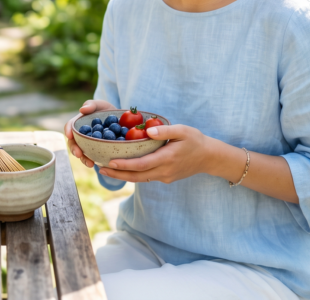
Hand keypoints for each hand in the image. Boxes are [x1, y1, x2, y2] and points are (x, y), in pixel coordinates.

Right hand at [64, 99, 116, 167]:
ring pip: (82, 153)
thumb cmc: (106, 110)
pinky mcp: (97, 151)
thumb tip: (82, 110)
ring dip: (84, 159)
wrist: (120, 121)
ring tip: (90, 163)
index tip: (69, 135)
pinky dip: (95, 161)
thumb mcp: (100, 104)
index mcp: (78, 123)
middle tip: (78, 154)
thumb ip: (91, 105)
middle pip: (73, 143)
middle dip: (74, 149)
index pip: (70, 126)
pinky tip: (99, 164)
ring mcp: (88, 145)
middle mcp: (81, 136)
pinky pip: (94, 157)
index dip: (68, 130)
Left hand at [99, 124, 213, 183]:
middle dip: (117, 174)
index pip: (141, 164)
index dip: (124, 165)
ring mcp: (165, 177)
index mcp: (167, 158)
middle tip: (100, 168)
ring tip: (106, 170)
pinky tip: (123, 169)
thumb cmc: (195, 140)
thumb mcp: (183, 131)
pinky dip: (133, 174)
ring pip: (140, 179)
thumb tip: (147, 130)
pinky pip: (146, 177)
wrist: (209, 157)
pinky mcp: (166, 178)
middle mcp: (164, 171)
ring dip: (123, 176)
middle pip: (136, 176)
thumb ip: (165, 131)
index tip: (110, 162)